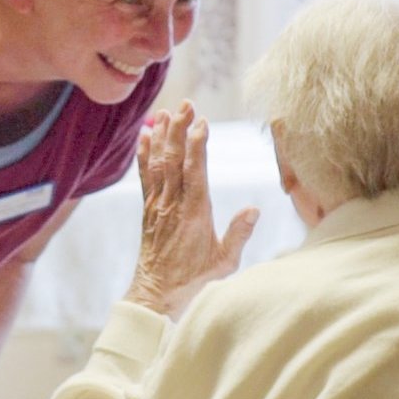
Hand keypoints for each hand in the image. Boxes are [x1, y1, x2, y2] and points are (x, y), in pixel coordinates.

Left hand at [127, 103, 258, 315]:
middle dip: (179, 129)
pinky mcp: (148, 210)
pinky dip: (144, 155)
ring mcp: (158, 206)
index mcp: (195, 213)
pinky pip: (145, 177)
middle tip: (184, 104)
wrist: (156, 294)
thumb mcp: (225, 262)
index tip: (201, 121)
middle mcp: (173, 204)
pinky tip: (144, 137)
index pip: (195, 170)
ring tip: (166, 112)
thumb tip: (254, 209)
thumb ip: (239, 234)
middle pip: (175, 159)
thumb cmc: (194, 281)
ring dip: (162, 136)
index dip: (197, 144)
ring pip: (159, 164)